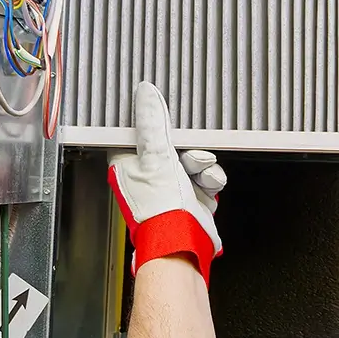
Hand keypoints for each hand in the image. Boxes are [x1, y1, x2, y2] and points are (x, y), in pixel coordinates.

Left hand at [108, 81, 226, 285]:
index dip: (153, 124)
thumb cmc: (159, 210)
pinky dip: (210, 180)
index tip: (165, 117)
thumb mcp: (156, 156)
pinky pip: (205, 177)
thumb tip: (146, 93)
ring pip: (192, 159)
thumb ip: (153, 124)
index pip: (138, 133)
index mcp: (128, 166)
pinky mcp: (191, 197)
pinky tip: (208, 186)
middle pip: (171, 145)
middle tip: (188, 153)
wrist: (183, 243)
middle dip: (187, 148)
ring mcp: (170, 188)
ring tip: (200, 173)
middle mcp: (147, 176)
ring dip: (201, 164)